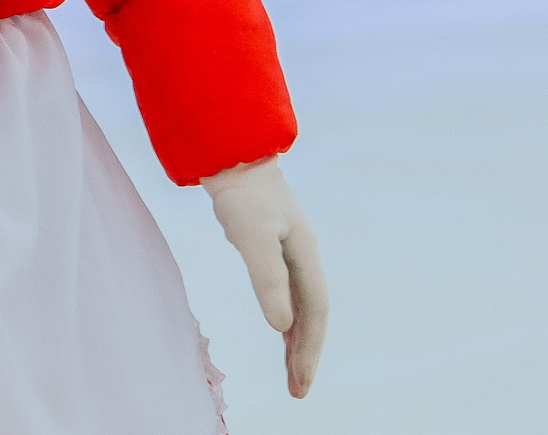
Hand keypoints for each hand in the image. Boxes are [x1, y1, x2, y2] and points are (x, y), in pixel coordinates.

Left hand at [202, 156, 326, 397]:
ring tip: (292, 373)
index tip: (300, 384)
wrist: (232, 155)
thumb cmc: (243, 196)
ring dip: (297, 340)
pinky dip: (286, 318)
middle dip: (306, 354)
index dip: (310, 350)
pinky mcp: (274, 247)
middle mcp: (304, 256)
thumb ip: (268, 282)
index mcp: (306, 255)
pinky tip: (280, 332)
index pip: (315, 312)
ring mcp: (290, 251)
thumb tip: (281, 327)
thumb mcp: (253, 239)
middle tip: (297, 391)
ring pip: (300, 305)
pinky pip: (287, 293)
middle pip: (312, 314)